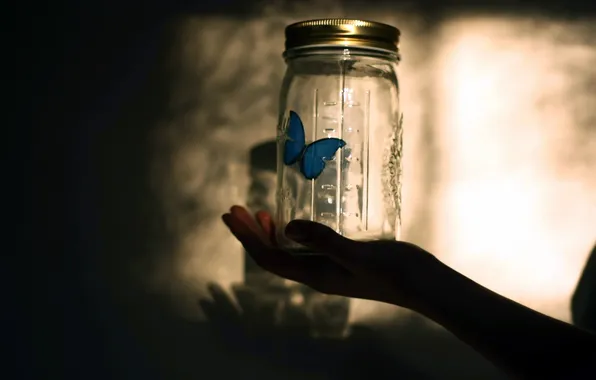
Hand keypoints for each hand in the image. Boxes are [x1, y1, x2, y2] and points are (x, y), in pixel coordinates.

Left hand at [222, 206, 440, 311]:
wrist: (422, 284)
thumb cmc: (393, 271)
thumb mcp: (356, 254)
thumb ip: (324, 241)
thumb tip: (287, 227)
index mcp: (313, 274)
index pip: (268, 257)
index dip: (246, 237)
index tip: (231, 215)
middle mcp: (315, 273)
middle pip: (272, 254)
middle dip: (251, 233)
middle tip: (235, 208)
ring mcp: (327, 267)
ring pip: (287, 251)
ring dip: (268, 233)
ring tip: (258, 213)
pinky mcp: (341, 259)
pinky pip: (305, 247)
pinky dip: (292, 232)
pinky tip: (297, 220)